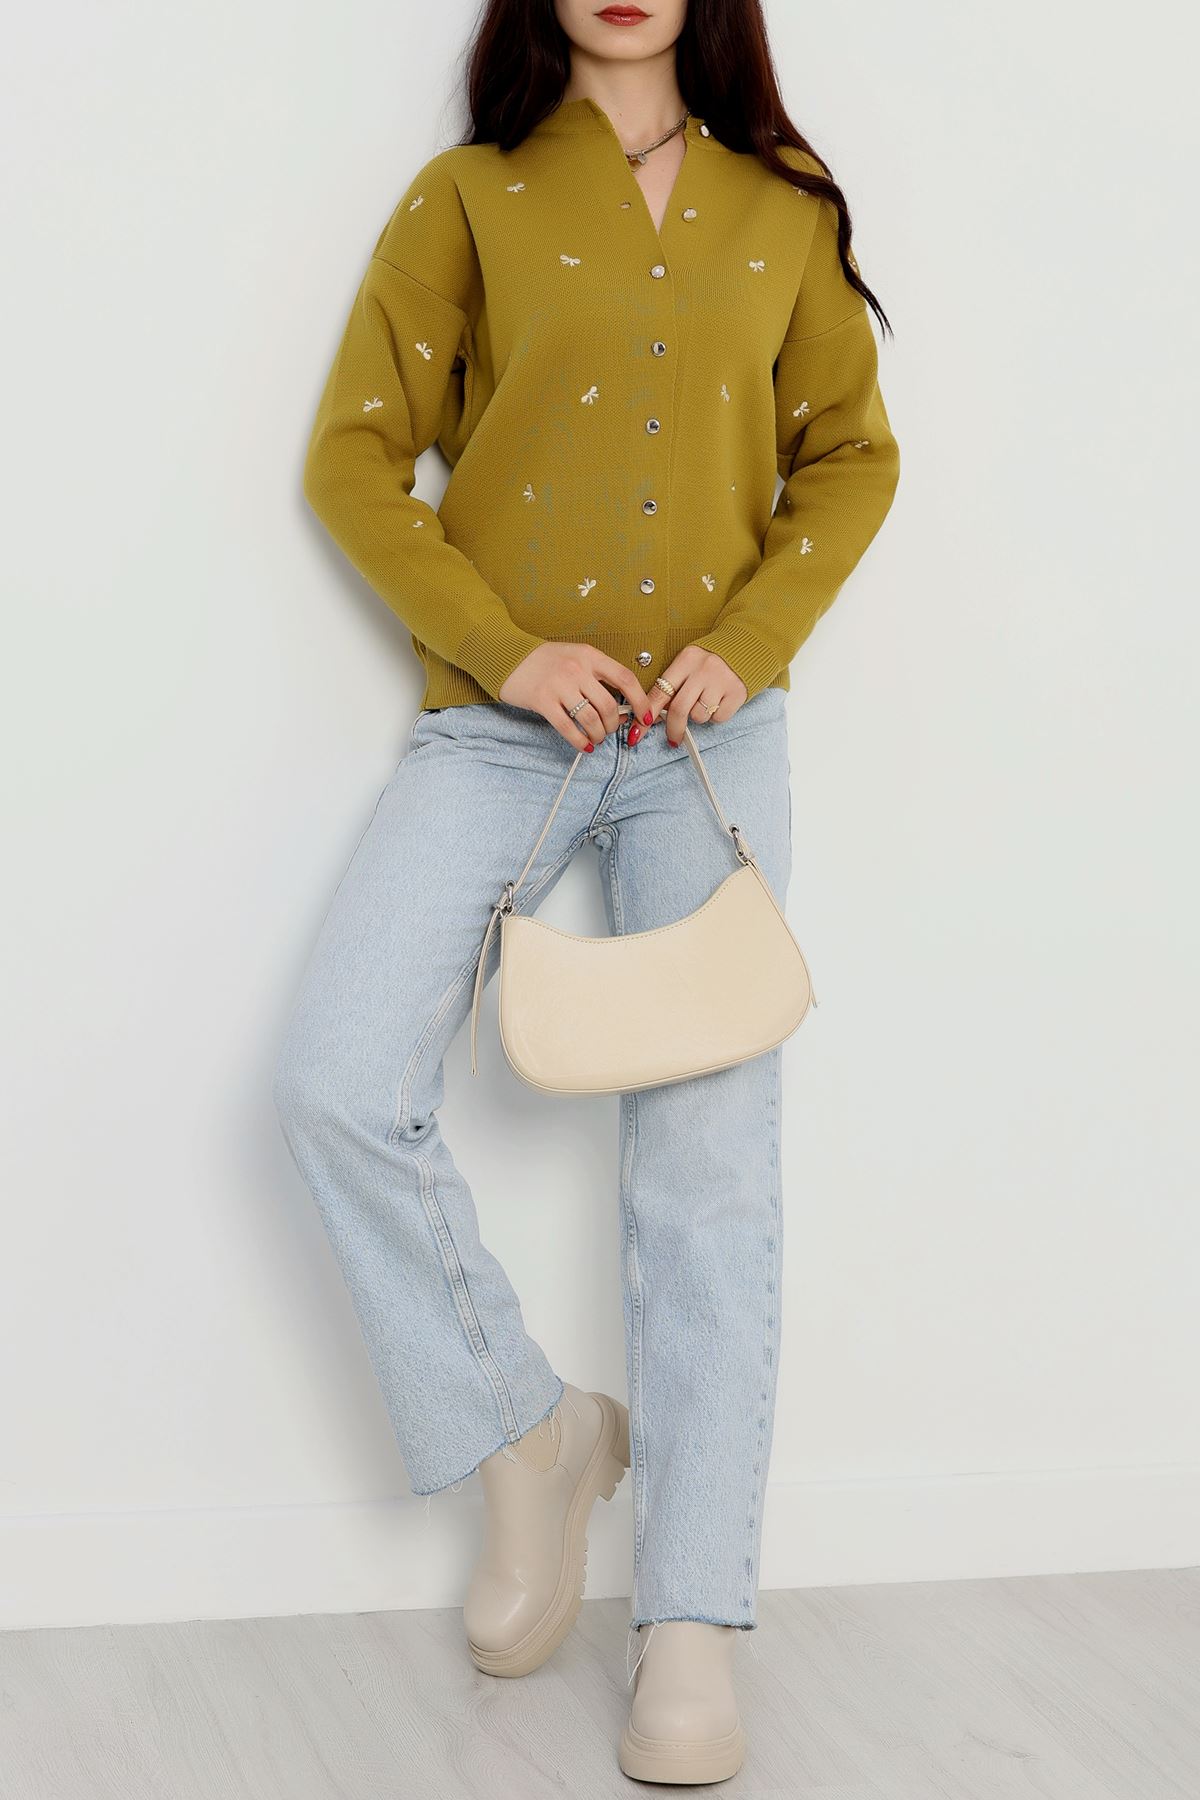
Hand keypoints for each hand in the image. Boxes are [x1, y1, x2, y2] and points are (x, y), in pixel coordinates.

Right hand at [498, 642, 652, 751]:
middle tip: (609, 730)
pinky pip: (568, 728)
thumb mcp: (576, 657)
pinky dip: (579, 741)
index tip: (645, 717)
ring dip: (598, 735)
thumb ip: (598, 677)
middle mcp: (577, 669)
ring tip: (595, 738)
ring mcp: (559, 685)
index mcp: (590, 655)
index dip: (640, 701)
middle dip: (614, 725)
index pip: (625, 679)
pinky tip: (584, 746)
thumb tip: (621, 708)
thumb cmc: (545, 660)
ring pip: (591, 720)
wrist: (507, 655)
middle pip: (608, 706)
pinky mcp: (542, 701)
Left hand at [642, 647, 747, 744]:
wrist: (746, 648)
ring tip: (706, 703)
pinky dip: (716, 717)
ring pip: (699, 716)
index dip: (648, 715)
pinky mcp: (737, 693)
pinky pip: (718, 718)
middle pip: (679, 709)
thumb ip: (672, 686)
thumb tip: (654, 716)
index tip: (638, 732)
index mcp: (686, 660)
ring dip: (698, 717)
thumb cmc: (709, 662)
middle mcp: (703, 669)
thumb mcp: (688, 665)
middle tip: (673, 738)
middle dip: (673, 729)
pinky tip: (719, 702)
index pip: (660, 691)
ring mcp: (721, 681)